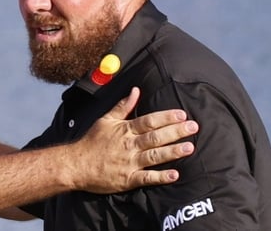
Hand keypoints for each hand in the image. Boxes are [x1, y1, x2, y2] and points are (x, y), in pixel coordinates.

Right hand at [71, 87, 196, 193]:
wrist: (76, 165)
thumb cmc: (92, 142)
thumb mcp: (106, 120)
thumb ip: (122, 106)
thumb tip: (135, 90)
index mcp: (124, 130)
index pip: (149, 121)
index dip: (166, 117)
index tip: (182, 114)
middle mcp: (128, 145)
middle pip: (155, 137)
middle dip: (175, 132)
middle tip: (194, 127)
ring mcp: (129, 163)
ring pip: (154, 156)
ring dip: (172, 152)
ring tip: (189, 148)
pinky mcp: (127, 179)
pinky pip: (147, 178)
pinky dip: (160, 177)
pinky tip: (175, 174)